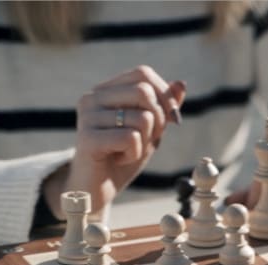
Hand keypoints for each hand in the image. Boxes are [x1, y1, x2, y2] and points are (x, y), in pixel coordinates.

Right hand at [44, 65, 185, 217]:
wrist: (96, 188)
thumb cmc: (122, 156)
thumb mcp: (150, 130)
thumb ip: (164, 107)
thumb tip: (180, 84)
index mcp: (106, 90)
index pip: (143, 73)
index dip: (165, 95)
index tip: (171, 119)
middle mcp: (92, 97)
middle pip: (144, 91)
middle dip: (159, 118)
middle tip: (150, 138)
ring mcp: (87, 117)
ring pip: (142, 118)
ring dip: (145, 141)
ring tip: (128, 150)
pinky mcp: (87, 138)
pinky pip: (131, 138)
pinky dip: (135, 153)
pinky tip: (120, 158)